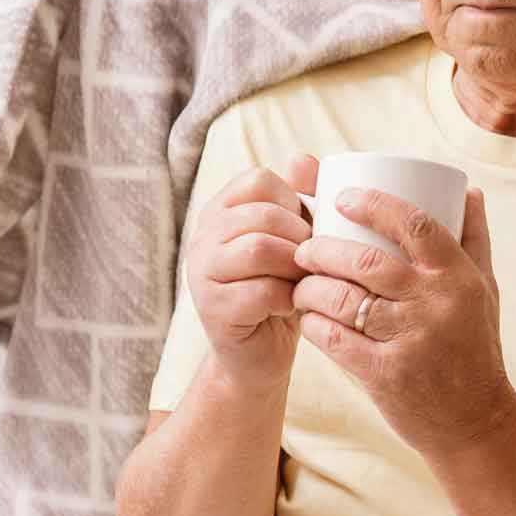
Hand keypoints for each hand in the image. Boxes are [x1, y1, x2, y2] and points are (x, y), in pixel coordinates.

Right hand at [187, 155, 319, 390]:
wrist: (259, 355)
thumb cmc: (280, 289)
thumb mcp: (292, 241)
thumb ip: (298, 200)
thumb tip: (304, 160)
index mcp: (220, 211)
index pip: (259, 180)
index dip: (295, 201)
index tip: (305, 228)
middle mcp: (203, 237)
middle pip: (264, 215)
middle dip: (302, 238)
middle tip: (313, 261)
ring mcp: (202, 273)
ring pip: (261, 249)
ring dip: (295, 266)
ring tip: (303, 281)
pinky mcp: (213, 309)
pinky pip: (261, 291)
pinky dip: (288, 298)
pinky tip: (292, 305)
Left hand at [291, 184, 515, 459]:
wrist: (476, 422)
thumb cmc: (476, 348)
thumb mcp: (485, 291)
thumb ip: (475, 239)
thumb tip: (468, 190)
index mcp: (458, 277)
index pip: (414, 224)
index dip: (373, 203)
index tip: (341, 198)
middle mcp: (436, 305)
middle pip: (366, 259)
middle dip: (323, 248)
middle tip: (304, 247)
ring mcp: (410, 340)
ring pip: (343, 298)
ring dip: (310, 286)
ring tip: (300, 282)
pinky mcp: (385, 374)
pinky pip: (335, 339)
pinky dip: (313, 323)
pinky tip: (306, 316)